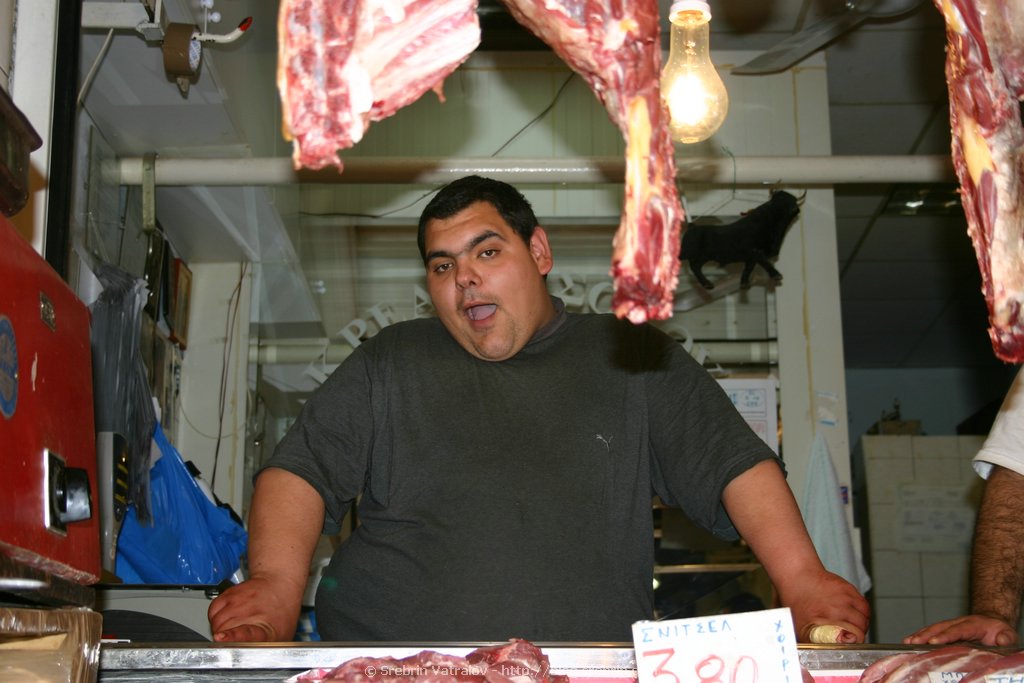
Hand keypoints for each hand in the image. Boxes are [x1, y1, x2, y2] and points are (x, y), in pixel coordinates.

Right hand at [207, 576, 301, 641]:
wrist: (279, 583)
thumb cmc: (281, 611)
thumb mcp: (279, 636)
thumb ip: (262, 648)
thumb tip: (251, 659)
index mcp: (265, 627)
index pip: (246, 632)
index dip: (232, 636)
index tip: (221, 638)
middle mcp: (250, 611)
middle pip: (222, 631)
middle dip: (224, 640)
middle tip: (235, 639)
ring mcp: (239, 600)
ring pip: (215, 622)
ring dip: (219, 629)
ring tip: (232, 627)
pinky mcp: (230, 593)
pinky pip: (212, 610)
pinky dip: (215, 617)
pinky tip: (227, 617)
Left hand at [778, 570, 869, 642]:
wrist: (798, 576)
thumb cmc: (796, 599)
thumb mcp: (799, 624)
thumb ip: (810, 639)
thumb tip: (815, 651)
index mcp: (826, 618)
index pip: (850, 637)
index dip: (853, 643)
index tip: (850, 645)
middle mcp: (838, 607)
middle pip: (861, 627)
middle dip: (859, 635)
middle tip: (853, 638)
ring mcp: (845, 597)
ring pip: (864, 617)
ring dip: (862, 624)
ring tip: (856, 628)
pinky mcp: (849, 589)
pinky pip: (864, 605)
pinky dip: (863, 613)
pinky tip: (856, 616)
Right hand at [903, 615, 1017, 646]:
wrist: (992, 622)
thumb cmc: (999, 631)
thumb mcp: (1007, 634)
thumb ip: (1006, 637)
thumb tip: (1000, 640)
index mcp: (973, 624)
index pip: (957, 630)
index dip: (945, 635)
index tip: (933, 641)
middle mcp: (958, 623)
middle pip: (940, 628)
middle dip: (926, 635)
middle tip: (914, 642)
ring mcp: (950, 625)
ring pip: (933, 629)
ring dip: (919, 635)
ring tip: (907, 642)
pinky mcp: (945, 630)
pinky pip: (931, 631)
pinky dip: (919, 635)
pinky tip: (909, 641)